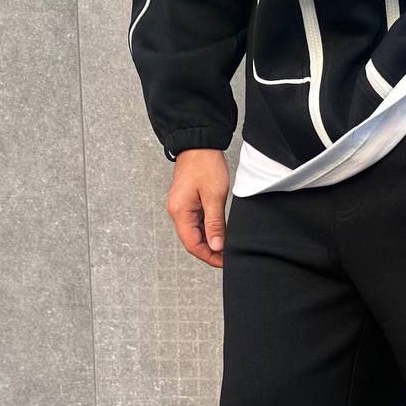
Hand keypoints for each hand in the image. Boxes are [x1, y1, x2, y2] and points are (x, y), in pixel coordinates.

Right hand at [166, 148, 229, 267]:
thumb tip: (217, 246)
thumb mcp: (214, 196)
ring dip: (210, 242)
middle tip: (228, 257)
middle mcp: (177, 212)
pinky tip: (221, 233)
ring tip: (227, 247)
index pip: (193, 245)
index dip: (209, 256)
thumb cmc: (205, 165)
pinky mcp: (188, 203)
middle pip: (193, 242)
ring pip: (195, 234)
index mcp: (180, 212)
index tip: (225, 262)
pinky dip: (209, 231)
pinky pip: (197, 223)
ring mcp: (182, 208)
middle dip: (210, 252)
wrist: (199, 144)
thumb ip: (215, 224)